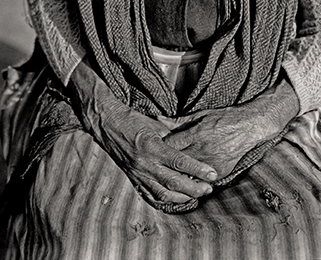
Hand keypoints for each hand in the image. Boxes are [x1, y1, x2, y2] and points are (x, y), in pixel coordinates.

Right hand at [70, 62, 216, 204]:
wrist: (107, 124)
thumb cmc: (133, 119)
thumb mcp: (155, 123)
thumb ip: (173, 134)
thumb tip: (192, 140)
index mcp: (153, 147)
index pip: (180, 162)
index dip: (198, 170)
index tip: (213, 174)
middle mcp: (145, 164)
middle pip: (174, 182)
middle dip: (195, 188)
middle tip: (209, 189)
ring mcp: (138, 174)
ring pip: (163, 194)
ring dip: (182, 198)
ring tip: (196, 196)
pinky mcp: (133, 179)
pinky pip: (150, 196)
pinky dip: (164, 202)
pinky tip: (175, 201)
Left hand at [164, 79, 299, 179]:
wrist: (249, 127)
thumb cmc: (224, 118)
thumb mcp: (200, 115)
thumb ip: (178, 121)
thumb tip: (158, 118)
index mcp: (196, 134)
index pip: (170, 146)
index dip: (161, 148)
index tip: (155, 149)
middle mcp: (202, 150)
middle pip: (176, 164)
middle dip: (166, 165)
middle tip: (158, 165)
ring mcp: (211, 163)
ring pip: (187, 176)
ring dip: (178, 176)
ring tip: (168, 176)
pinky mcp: (220, 173)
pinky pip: (202, 181)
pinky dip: (193, 180)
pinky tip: (186, 181)